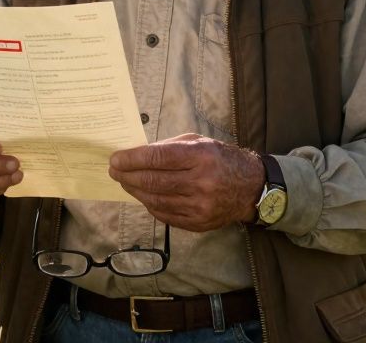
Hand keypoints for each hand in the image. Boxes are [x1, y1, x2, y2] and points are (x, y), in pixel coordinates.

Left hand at [109, 133, 263, 231]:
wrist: (251, 188)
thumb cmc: (220, 159)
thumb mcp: (199, 142)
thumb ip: (169, 147)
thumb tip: (136, 154)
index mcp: (201, 156)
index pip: (158, 158)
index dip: (132, 159)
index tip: (116, 159)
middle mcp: (201, 182)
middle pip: (153, 181)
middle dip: (128, 175)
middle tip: (114, 170)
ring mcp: (200, 206)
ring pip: (155, 200)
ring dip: (135, 190)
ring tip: (125, 181)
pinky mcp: (199, 223)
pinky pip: (165, 215)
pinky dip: (149, 204)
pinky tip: (142, 195)